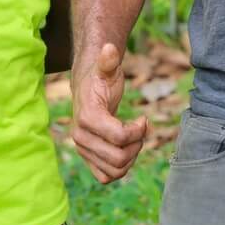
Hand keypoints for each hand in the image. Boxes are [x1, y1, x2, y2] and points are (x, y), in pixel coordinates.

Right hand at [72, 42, 148, 183]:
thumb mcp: (107, 69)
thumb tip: (109, 48)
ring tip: (134, 140)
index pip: (119, 138)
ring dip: (131, 158)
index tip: (143, 119)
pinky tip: (127, 150)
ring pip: (114, 171)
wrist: (86, 89)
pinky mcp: (88, 159)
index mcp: (87, 118)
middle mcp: (80, 138)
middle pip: (119, 158)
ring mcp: (83, 150)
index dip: (138, 131)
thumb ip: (108, 61)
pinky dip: (121, 168)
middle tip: (140, 130)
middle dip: (137, 145)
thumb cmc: (100, 78)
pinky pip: (106, 177)